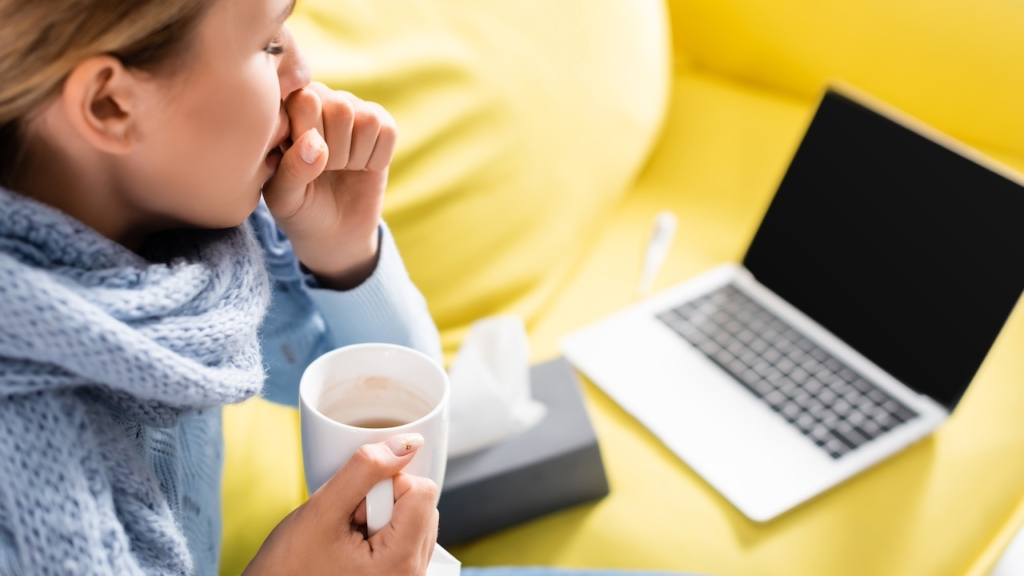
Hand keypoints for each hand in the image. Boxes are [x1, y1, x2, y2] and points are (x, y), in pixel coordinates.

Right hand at [243, 435, 438, 575]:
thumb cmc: (289, 567)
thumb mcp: (321, 511)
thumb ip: (365, 470)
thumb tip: (408, 443)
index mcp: (401, 563)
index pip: (423, 491)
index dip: (386, 485)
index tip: (354, 507)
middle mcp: (414, 573)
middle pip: (421, 504)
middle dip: (383, 501)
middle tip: (347, 524)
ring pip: (415, 516)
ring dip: (381, 514)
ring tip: (348, 537)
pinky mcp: (401, 574)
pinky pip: (407, 534)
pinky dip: (382, 529)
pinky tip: (355, 544)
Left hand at [262, 82, 396, 289]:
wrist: (332, 229)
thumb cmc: (299, 207)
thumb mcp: (284, 197)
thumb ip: (292, 170)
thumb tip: (316, 144)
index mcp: (288, 108)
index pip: (306, 100)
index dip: (308, 138)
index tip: (301, 164)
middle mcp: (322, 99)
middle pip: (341, 109)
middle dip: (335, 153)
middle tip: (325, 170)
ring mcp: (353, 109)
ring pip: (368, 120)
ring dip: (357, 156)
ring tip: (342, 168)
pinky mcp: (381, 124)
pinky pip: (388, 132)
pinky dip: (377, 159)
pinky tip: (362, 167)